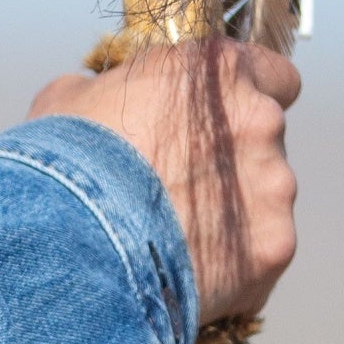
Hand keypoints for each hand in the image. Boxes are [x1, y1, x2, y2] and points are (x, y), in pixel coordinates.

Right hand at [31, 39, 300, 328]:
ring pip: (268, 199)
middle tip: (182, 188)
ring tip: (178, 238)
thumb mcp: (72, 98)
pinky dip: (235, 265)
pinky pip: (261, 253)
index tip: (227, 122)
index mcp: (218, 71)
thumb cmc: (67, 157)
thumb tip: (100, 97)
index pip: (276, 76)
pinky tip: (189, 272)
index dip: (250, 99)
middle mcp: (260, 119)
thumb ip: (112, 89)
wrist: (72, 236)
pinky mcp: (275, 245)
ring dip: (235, 214)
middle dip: (234, 162)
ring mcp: (274, 184)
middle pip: (266, 141)